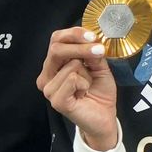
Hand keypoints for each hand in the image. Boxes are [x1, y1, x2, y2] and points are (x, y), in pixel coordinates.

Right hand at [36, 27, 120, 151]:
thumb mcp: (99, 66)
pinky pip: (72, 79)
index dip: (74, 34)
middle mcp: (47, 75)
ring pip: (70, 65)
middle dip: (81, 47)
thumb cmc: (99, 92)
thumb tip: (91, 41)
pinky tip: (83, 93)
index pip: (56, 39)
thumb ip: (92, 52)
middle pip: (57, 48)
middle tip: (99, 51)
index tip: (92, 36)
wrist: (104, 117)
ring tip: (87, 85)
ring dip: (87, 73)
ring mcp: (49, 88)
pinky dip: (84, 83)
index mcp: (54, 64)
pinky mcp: (56, 100)